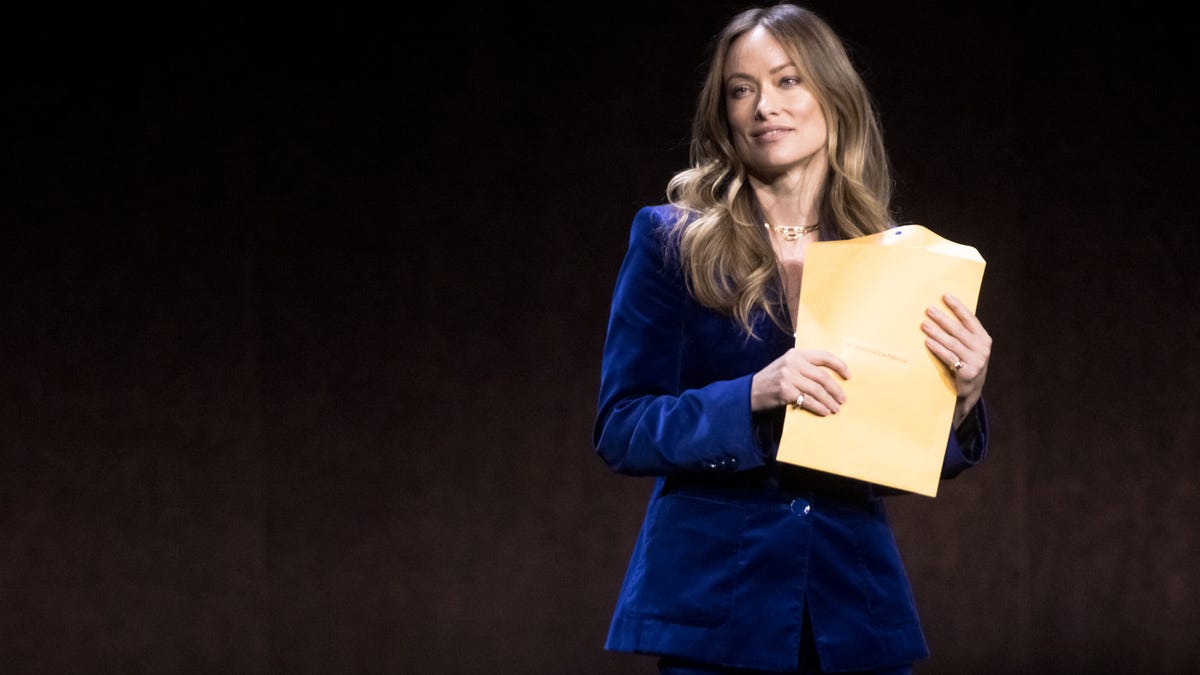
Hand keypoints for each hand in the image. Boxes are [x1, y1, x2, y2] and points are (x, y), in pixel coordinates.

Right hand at [751, 348, 849, 414]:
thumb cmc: (771, 381)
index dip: (839, 365)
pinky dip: (819, 407)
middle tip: (843, 400)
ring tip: (836, 409)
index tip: (849, 376)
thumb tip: (830, 380)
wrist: (749, 393)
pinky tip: (824, 412)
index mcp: (795, 354)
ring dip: (829, 401)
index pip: (823, 356)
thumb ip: (804, 368)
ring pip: (817, 390)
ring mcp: (788, 376)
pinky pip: (808, 401)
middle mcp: (792, 363)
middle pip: (823, 377)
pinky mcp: (785, 391)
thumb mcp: (786, 367)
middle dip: (836, 390)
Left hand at [923, 293, 991, 427]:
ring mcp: (976, 361)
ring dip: (937, 332)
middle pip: (959, 330)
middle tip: (929, 310)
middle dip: (943, 318)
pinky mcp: (968, 373)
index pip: (970, 319)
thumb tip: (942, 313)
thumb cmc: (965, 365)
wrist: (970, 392)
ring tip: (923, 324)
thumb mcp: (969, 349)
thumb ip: (962, 334)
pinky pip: (949, 357)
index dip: (957, 307)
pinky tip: (927, 341)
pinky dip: (937, 348)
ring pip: (953, 343)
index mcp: (984, 339)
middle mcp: (982, 349)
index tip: (945, 296)